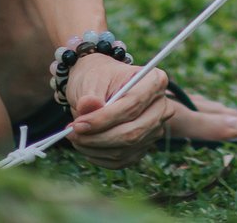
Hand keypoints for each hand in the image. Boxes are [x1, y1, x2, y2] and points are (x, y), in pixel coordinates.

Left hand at [65, 55, 236, 165]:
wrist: (96, 81)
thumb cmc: (95, 76)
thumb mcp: (89, 79)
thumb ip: (91, 94)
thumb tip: (88, 109)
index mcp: (155, 82)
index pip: (135, 104)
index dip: (104, 118)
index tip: (77, 124)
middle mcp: (163, 104)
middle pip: (136, 131)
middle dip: (100, 138)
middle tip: (72, 133)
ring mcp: (158, 127)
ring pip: (129, 148)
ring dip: (98, 149)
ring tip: (77, 136)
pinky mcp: (149, 144)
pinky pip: (125, 160)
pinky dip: (103, 157)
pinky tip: (93, 148)